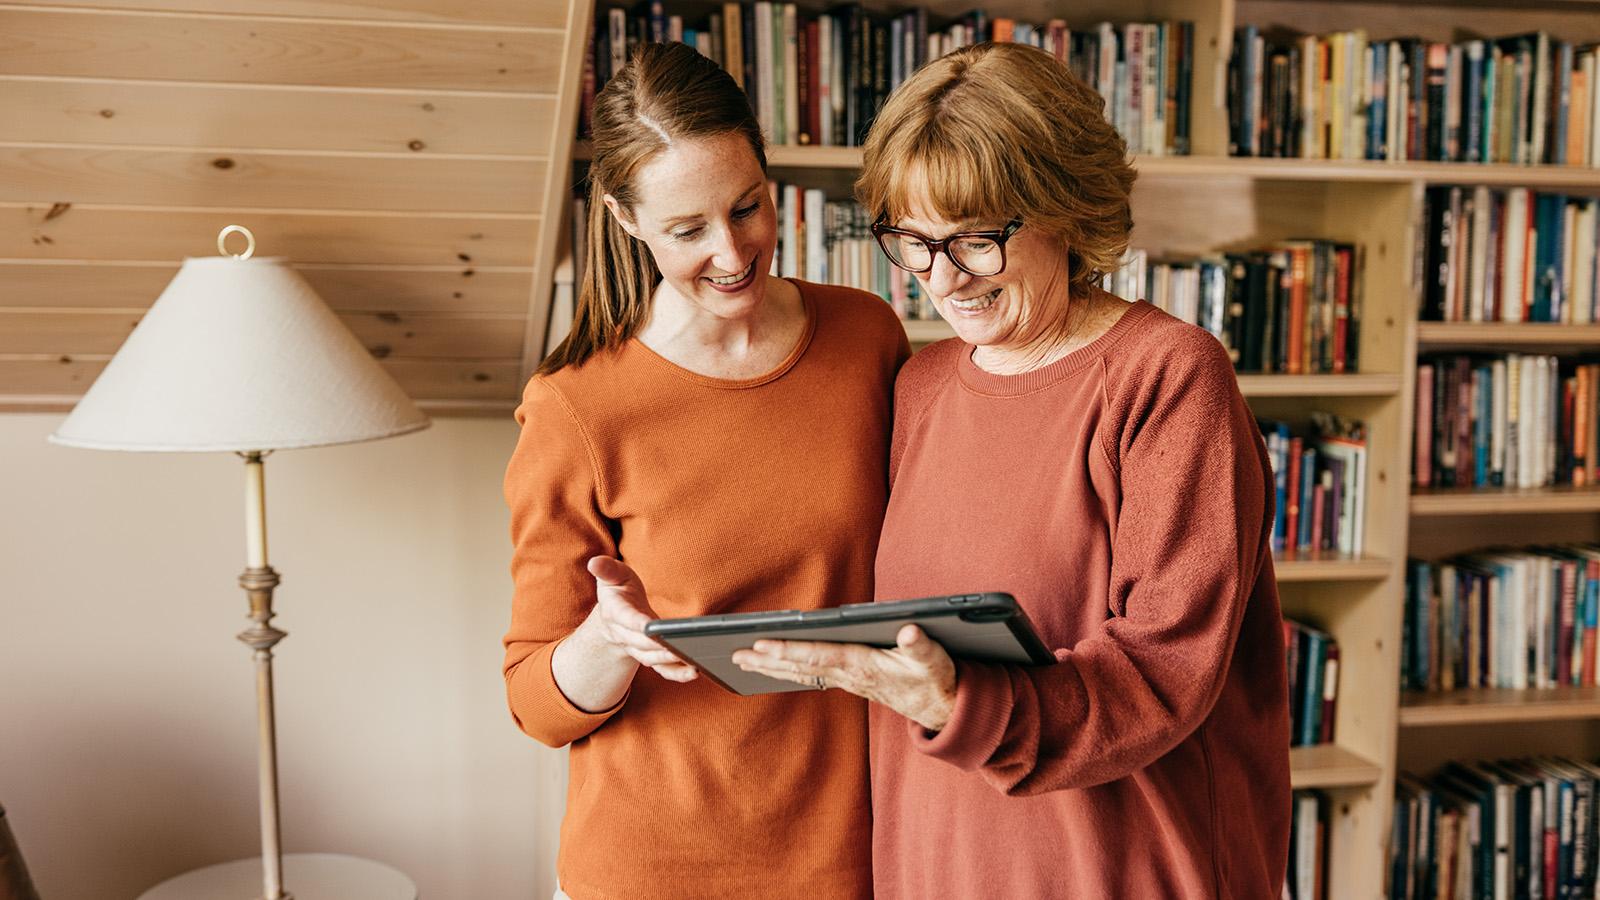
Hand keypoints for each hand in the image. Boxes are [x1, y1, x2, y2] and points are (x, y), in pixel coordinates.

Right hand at [577, 556, 697, 682]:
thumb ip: (606, 569)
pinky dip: (676, 674)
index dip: (638, 624)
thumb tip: (594, 562)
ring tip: (693, 662)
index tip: (651, 626)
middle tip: (681, 645)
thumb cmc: (618, 591)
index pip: (627, 619)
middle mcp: (624, 634)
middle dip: (659, 646)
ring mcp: (637, 648)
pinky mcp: (650, 655)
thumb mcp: (612, 576)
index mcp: (615, 612)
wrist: (614, 615)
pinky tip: (695, 672)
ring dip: (671, 662)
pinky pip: (661, 669)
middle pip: (641, 644)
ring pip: (651, 659)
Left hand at [732, 625, 956, 729]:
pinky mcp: (848, 680)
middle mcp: (849, 675)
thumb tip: (909, 631)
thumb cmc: (935, 679)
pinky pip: (811, 676)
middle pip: (801, 667)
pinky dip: (788, 671)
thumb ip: (921, 646)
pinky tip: (772, 667)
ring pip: (801, 674)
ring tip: (742, 660)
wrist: (941, 708)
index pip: (819, 656)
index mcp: (864, 665)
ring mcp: (847, 680)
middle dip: (768, 660)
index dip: (790, 650)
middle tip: (735, 654)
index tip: (762, 643)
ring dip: (771, 668)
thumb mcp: (935, 660)